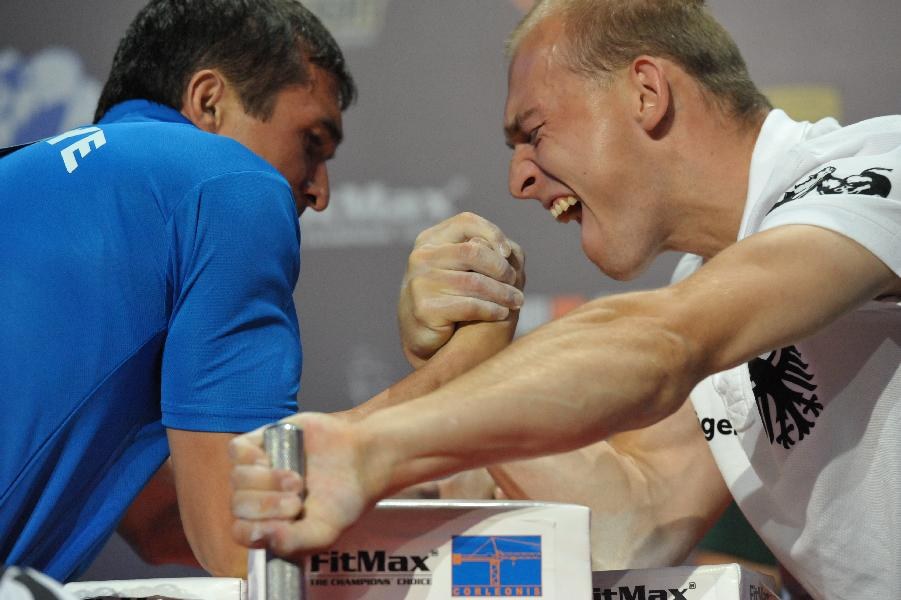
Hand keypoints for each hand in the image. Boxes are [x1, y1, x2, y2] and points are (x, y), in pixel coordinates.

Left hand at [229, 413, 382, 557]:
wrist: (362, 459)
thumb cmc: (343, 498)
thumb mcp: (324, 532)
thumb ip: (294, 542)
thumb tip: (265, 537)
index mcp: (270, 524)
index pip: (241, 532)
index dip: (256, 528)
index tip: (285, 522)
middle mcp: (260, 497)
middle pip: (239, 505)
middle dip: (267, 505)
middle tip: (297, 501)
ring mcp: (259, 469)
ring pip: (238, 478)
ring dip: (266, 481)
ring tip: (297, 479)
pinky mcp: (262, 442)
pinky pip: (236, 450)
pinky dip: (249, 456)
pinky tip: (270, 460)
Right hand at [399, 212, 524, 366]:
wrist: (420, 334)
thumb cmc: (447, 296)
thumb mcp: (458, 268)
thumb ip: (480, 253)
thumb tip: (513, 250)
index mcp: (430, 240)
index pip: (466, 222)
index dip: (493, 233)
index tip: (509, 253)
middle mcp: (422, 257)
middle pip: (474, 252)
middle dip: (501, 268)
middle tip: (516, 282)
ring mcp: (421, 283)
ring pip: (475, 282)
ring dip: (503, 293)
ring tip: (517, 301)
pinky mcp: (425, 309)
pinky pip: (470, 306)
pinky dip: (492, 309)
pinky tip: (502, 313)